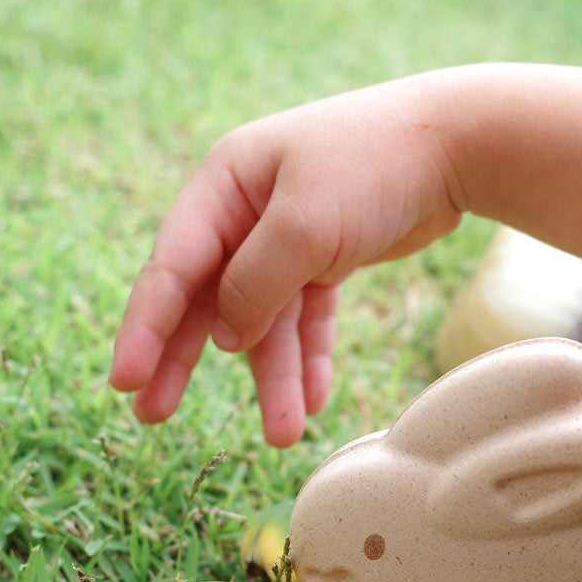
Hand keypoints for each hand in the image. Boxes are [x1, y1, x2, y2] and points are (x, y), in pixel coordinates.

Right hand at [109, 74, 462, 445]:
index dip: (144, 329)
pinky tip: (315, 400)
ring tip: (284, 435)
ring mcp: (286, 237)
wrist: (455, 146)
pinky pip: (307, 317)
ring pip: (266, 320)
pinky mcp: (326, 258)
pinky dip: (310, 356)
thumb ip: (255, 286)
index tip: (125, 381)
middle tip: (153, 417)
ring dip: (273, 377)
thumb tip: (224, 339)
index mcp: (224, 187)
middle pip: (206, 299)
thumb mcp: (303, 228)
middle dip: (185, 360)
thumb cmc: (372, 167)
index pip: (171, 267)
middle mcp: (246, 212)